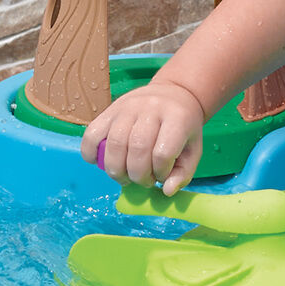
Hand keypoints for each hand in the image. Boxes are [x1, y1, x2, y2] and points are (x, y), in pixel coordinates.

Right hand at [82, 82, 207, 192]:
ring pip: (114, 145)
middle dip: (138, 175)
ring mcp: (127, 107)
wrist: (173, 94)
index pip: (162, 153)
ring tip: (125, 176)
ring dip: (117, 171)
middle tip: (143, 180)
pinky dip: (91, 154)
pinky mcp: (109, 110)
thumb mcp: (193, 149)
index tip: (162, 175)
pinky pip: (91, 135)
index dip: (160, 173)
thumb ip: (183, 173)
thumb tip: (167, 191)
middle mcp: (150, 109)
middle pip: (137, 149)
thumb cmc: (183, 128)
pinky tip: (101, 163)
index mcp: (177, 118)